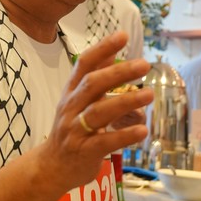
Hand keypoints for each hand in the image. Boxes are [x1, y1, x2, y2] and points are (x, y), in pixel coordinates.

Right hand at [43, 31, 153, 192]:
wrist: (51, 165)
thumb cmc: (70, 130)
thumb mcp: (77, 101)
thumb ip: (94, 78)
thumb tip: (112, 52)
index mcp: (71, 92)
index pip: (83, 65)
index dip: (102, 49)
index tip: (123, 35)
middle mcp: (70, 107)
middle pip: (92, 85)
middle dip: (118, 73)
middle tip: (143, 65)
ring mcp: (75, 129)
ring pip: (99, 112)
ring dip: (125, 102)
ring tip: (149, 94)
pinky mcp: (84, 151)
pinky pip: (105, 142)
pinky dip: (124, 135)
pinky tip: (143, 130)